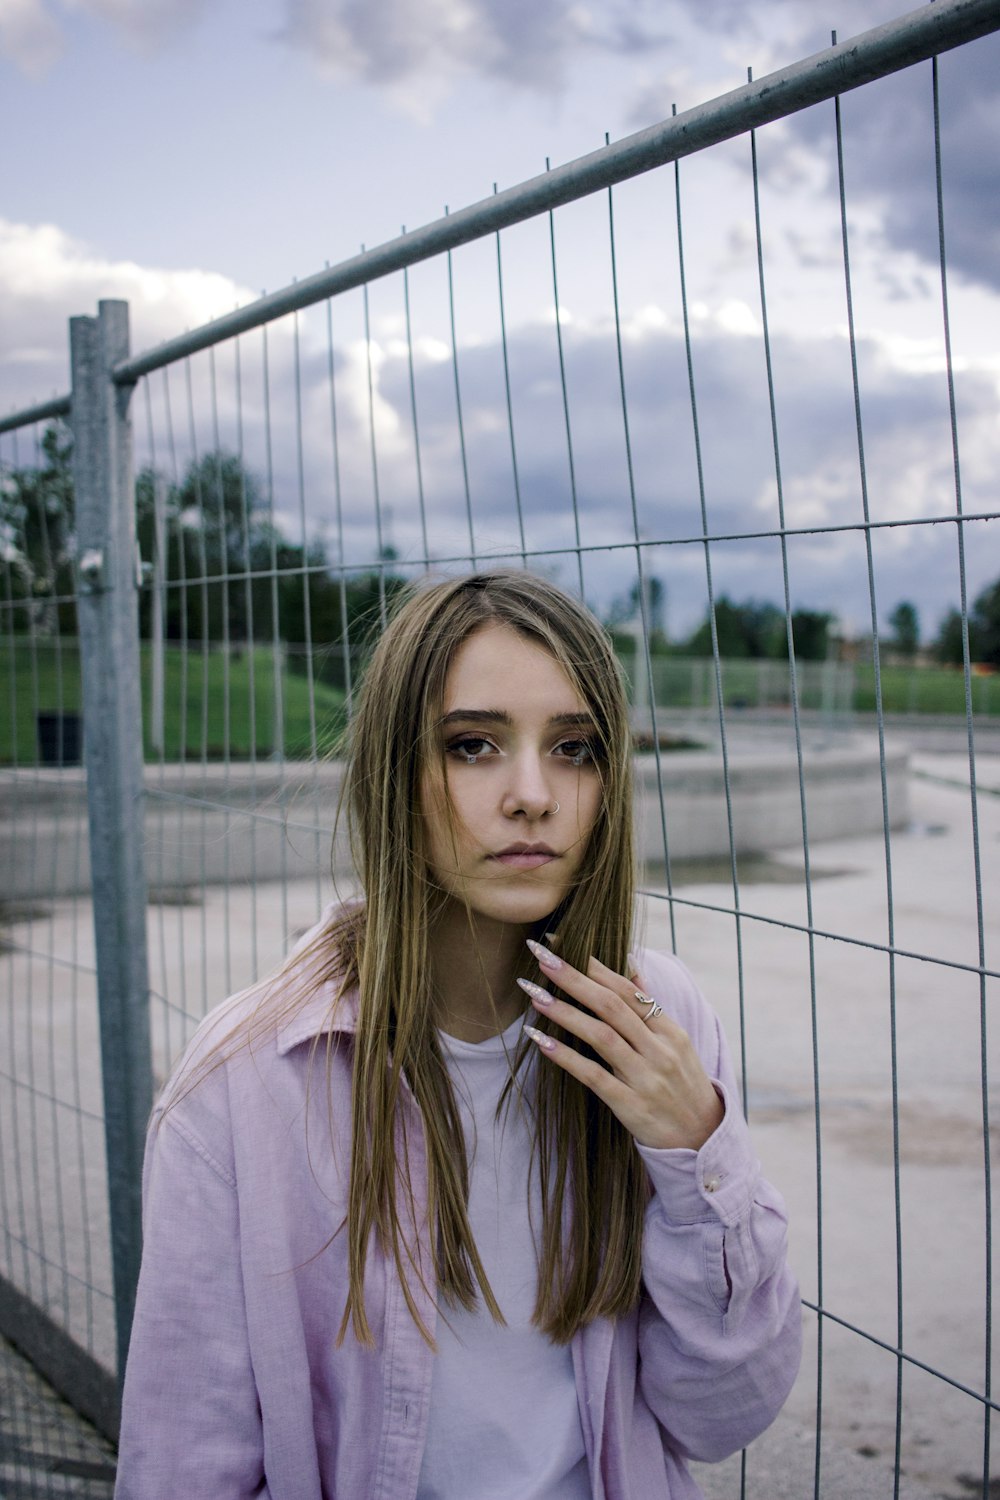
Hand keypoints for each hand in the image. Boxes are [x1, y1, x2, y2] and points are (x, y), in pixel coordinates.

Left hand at [519, 941, 723, 1151]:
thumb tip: (632, 963)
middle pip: (611, 1006)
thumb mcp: (676, 1042)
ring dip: (565, 1012)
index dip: (596, 967)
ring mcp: (645, 1078)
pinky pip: (594, 1077)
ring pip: (601, 1037)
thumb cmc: (683, 1085)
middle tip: (541, 956)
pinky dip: (567, 1057)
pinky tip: (542, 1041)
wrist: (703, 1140)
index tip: (565, 946)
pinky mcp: (631, 1106)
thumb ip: (650, 1005)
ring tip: (534, 994)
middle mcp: (659, 1050)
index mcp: (670, 1031)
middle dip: (574, 978)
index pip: (628, 990)